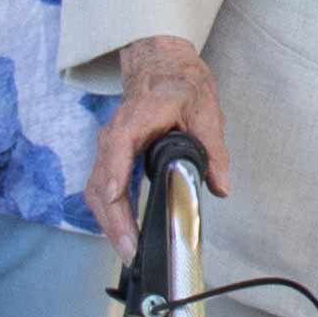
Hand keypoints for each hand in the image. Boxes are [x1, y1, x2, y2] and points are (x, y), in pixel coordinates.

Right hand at [84, 37, 230, 258]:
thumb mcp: (206, 110)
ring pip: (97, 191)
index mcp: (136, 119)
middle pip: (101, 182)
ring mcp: (108, 149)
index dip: (116, 179)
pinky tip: (125, 236)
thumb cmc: (179, 84)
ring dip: (109, 223)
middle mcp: (114, 136)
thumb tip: (220, 186)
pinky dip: (110, 215)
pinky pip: (102, 191)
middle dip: (113, 220)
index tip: (119, 203)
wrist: (159, 65)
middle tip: (131, 251)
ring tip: (129, 252)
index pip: (117, 150)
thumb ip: (213, 149)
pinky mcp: (109, 160)